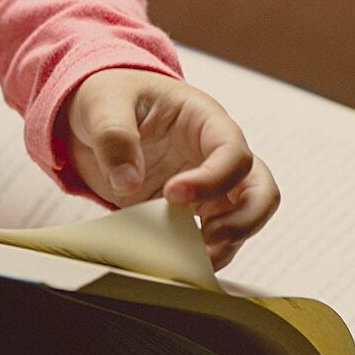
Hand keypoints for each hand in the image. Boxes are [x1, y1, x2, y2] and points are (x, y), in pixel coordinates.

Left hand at [66, 68, 279, 269]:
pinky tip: (180, 259)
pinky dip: (204, 253)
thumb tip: (128, 180)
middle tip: (206, 237)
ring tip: (191, 256)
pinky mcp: (190, 209)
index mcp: (202, 118)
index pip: (232, 151)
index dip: (212, 178)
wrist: (94, 115)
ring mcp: (206, 183)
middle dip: (244, 219)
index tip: (172, 193)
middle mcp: (214, 153)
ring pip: (244, 218)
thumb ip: (114, 136)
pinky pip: (213, 235)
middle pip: (260, 189)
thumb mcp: (102, 103)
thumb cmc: (109, 95)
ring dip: (227, 243)